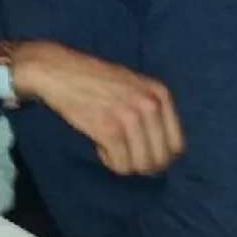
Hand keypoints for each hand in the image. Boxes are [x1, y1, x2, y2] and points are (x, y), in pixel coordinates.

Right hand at [12, 41, 183, 174]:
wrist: (60, 71)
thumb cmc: (96, 80)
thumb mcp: (135, 86)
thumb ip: (152, 111)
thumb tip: (162, 153)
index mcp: (160, 94)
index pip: (177, 145)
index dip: (160, 157)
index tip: (142, 154)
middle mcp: (150, 105)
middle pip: (160, 159)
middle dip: (142, 164)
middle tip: (124, 155)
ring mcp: (130, 117)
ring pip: (141, 165)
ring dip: (125, 163)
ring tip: (110, 147)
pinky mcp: (109, 130)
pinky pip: (120, 165)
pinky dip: (110, 162)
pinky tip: (100, 147)